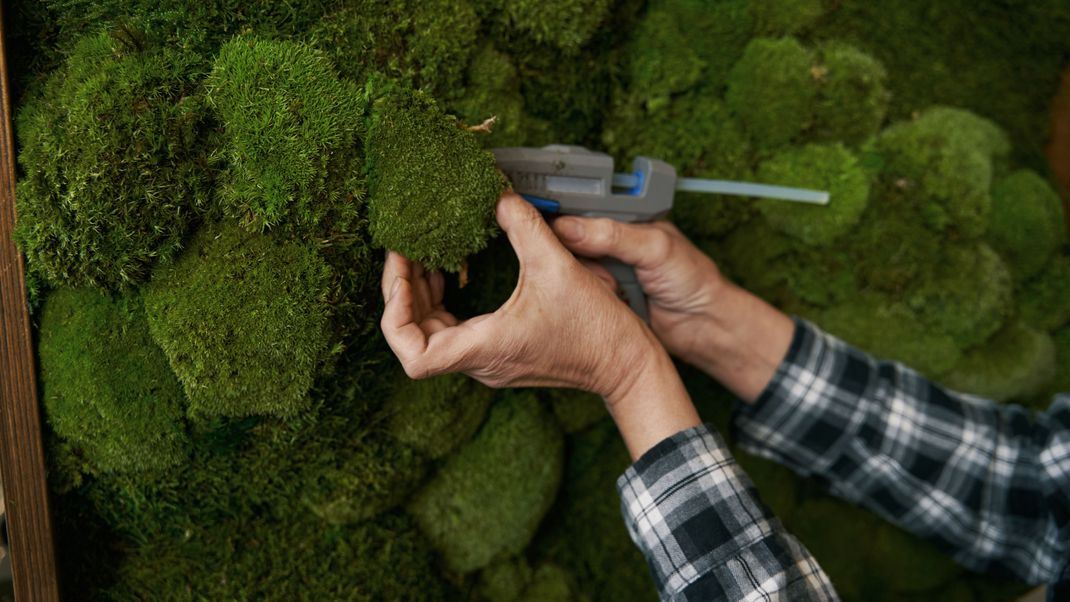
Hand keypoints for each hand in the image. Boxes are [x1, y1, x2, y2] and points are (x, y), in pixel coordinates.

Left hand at [380, 192, 699, 457]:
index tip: (401, 271)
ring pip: (432, 337)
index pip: (412, 355)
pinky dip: (444, 305)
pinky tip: (450, 274)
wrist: (626, 366)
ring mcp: (488, 363)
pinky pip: (454, 334)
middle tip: (403, 252)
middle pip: (413, 340)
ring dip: (422, 298)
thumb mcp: (557, 264)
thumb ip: (523, 225)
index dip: (395, 313)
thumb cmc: (596, 327)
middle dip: (403, 293)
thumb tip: (499, 195)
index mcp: (484, 349)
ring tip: (422, 257)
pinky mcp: (499, 356)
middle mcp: (479, 363)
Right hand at [551, 218, 725, 367]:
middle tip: (572, 260)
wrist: (703, 326)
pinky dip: (577, 296)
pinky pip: (575, 292)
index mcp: (624, 216)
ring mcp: (603, 269)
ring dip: (572, 276)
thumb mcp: (655, 248)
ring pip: (567, 266)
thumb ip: (613, 235)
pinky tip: (584, 300)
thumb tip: (567, 227)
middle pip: (566, 235)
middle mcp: (609, 240)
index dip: (556, 208)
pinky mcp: (599, 296)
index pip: (580, 203)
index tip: (533, 217)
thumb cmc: (693, 279)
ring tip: (596, 282)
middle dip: (561, 248)